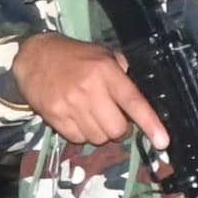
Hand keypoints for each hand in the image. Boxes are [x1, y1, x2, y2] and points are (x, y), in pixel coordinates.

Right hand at [12, 33, 165, 149]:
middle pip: (116, 129)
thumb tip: (141, 95)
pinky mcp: (54, 116)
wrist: (34, 56)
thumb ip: (123, 72)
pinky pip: (77, 139)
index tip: (162, 141)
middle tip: (115, 119)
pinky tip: (78, 119)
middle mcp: (89, 89)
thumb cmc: (75, 56)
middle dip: (121, 130)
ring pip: (97, 138)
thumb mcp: (103, 55)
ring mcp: (70, 105)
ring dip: (101, 133)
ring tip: (94, 116)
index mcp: (106, 72)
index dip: (150, 124)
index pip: (133, 101)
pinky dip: (82, 134)